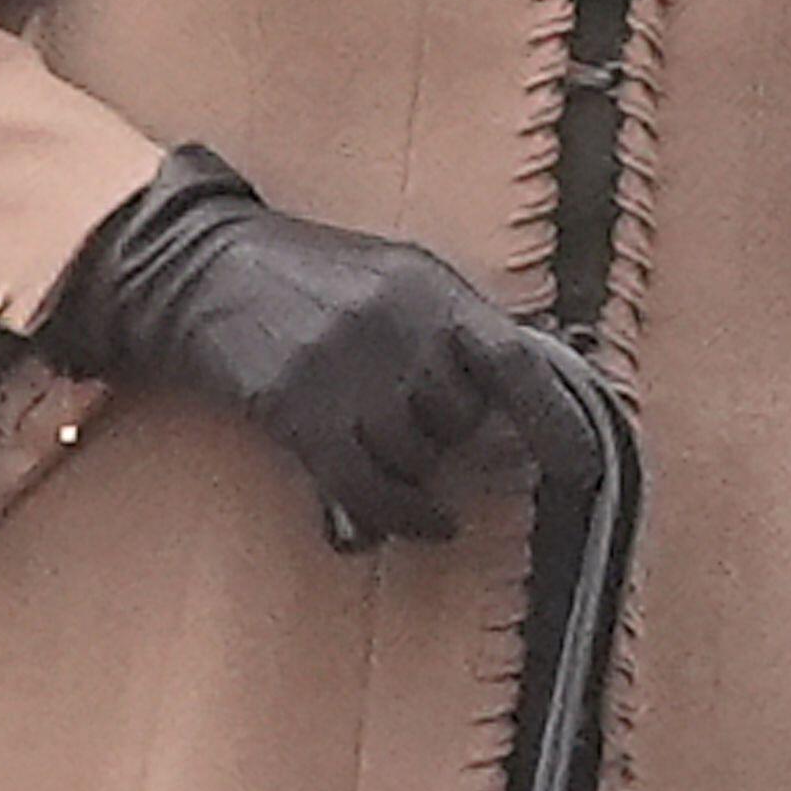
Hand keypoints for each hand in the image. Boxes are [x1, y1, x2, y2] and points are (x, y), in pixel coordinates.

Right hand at [58, 150, 520, 548]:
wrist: (206, 269)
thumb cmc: (312, 275)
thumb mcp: (396, 274)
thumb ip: (455, 327)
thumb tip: (538, 389)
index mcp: (430, 288)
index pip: (514, 360)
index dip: (556, 420)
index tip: (584, 466)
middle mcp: (395, 327)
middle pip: (461, 420)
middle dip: (450, 432)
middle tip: (414, 415)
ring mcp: (345, 370)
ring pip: (417, 459)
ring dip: (413, 469)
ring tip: (385, 445)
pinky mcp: (301, 412)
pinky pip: (371, 490)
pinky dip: (402, 517)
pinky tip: (422, 521)